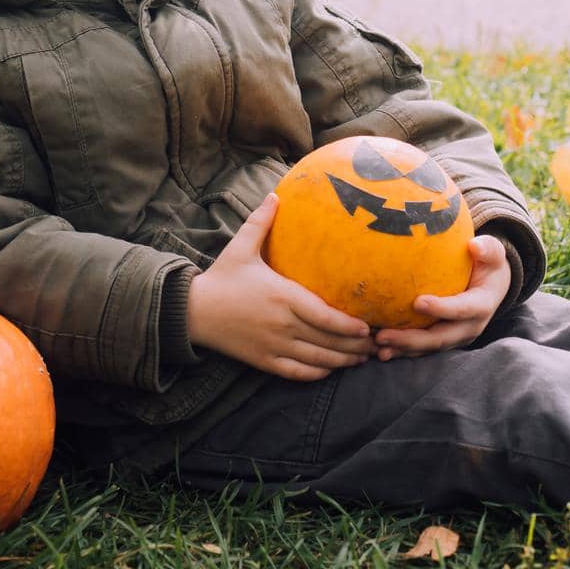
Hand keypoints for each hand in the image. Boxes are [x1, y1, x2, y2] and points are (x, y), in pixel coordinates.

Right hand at [187, 192, 372, 380]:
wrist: (193, 311)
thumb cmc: (222, 277)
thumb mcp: (241, 246)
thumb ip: (261, 222)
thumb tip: (274, 195)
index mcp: (282, 296)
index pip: (325, 317)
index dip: (349, 327)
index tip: (367, 327)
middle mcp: (282, 325)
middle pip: (328, 342)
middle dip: (355, 347)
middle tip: (376, 345)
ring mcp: (273, 346)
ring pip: (317, 360)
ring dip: (342, 362)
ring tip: (361, 359)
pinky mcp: (264, 361)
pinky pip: (297, 373)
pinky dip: (317, 374)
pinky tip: (329, 370)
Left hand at [372, 234, 510, 359]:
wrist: (492, 285)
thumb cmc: (487, 262)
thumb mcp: (492, 252)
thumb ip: (487, 249)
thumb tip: (475, 245)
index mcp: (481, 306)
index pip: (461, 310)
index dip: (441, 309)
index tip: (417, 302)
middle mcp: (469, 327)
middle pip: (439, 338)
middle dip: (411, 340)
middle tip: (384, 335)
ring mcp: (455, 337)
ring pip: (427, 347)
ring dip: (402, 349)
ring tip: (378, 347)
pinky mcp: (443, 339)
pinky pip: (421, 347)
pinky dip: (401, 349)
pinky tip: (378, 347)